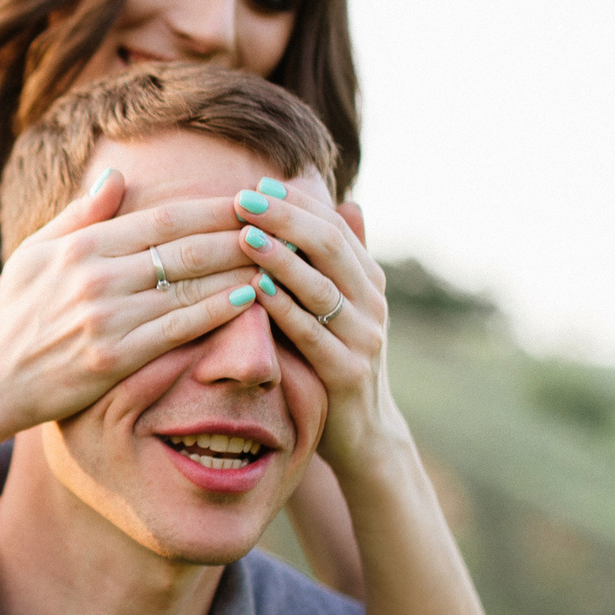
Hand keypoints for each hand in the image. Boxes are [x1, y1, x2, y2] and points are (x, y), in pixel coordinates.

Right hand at [0, 168, 259, 435]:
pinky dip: (216, 311)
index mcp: (80, 246)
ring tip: (278, 257)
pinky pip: (177, 329)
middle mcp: (95, 277)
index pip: (162, 218)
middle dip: (238, 233)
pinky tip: (248, 298)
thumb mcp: (34, 255)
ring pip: (188, 286)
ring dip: (238, 268)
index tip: (251, 199)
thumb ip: (79, 216)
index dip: (212, 207)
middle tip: (282, 224)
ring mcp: (105, 318)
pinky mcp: (113, 358)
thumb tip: (117, 177)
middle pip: (184, 247)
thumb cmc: (14, 315)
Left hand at [231, 178, 405, 473]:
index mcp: (366, 278)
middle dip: (286, 218)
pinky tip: (255, 290)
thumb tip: (331, 193)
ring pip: (321, 287)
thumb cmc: (334, 357)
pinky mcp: (347, 373)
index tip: (259, 182)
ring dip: (282, 258)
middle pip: (329, 247)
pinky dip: (284, 308)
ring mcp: (364, 338)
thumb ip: (332, 256)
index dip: (298, 201)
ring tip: (245, 234)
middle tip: (243, 198)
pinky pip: (312, 334)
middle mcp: (371, 302)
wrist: (362, 432)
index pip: (333, 225)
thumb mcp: (336, 304)